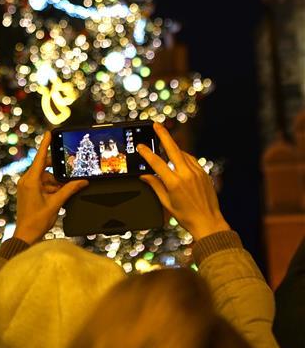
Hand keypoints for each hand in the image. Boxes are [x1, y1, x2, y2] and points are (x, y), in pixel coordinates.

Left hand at [14, 132, 88, 244]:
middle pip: (44, 167)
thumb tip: (82, 181)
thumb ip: (69, 190)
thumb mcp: (56, 203)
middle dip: (56, 171)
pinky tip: (58, 195)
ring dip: (54, 182)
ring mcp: (26, 186)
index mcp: (31, 181)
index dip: (45, 144)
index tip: (49, 133)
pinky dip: (50, 187)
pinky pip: (40, 183)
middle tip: (68, 173)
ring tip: (62, 192)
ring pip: (44, 177)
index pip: (39, 157)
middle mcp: (26, 181)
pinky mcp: (27, 191)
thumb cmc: (37, 221)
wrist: (26, 235)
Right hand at [137, 123, 229, 240]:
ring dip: (174, 148)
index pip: (157, 163)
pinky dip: (184, 157)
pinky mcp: (204, 174)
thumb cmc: (186, 216)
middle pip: (173, 149)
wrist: (208, 222)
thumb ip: (155, 186)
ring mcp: (197, 173)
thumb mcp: (166, 203)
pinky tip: (179, 158)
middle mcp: (186, 175)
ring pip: (183, 154)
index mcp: (174, 183)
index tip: (140, 146)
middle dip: (163, 135)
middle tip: (156, 125)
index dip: (147, 153)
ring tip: (165, 143)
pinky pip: (192, 160)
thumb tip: (144, 175)